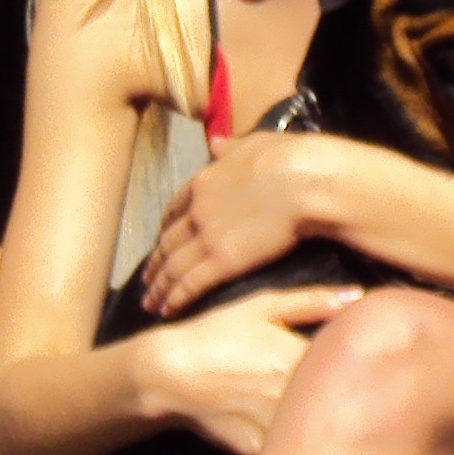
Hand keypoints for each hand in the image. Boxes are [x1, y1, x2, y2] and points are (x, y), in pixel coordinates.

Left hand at [142, 134, 314, 316]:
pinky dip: (175, 299)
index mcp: (205, 181)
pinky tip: (168, 311)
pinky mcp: (222, 261)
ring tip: (150, 303)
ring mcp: (207, 237)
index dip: (166, 226)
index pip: (175, 207)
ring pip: (173, 266)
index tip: (161, 239)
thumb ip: (231, 148)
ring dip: (159, 287)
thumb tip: (215, 143)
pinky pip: (190, 284)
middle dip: (156, 262)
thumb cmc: (290, 158)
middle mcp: (197, 210)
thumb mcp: (255, 143)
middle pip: (168, 241)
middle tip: (148, 279)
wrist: (306, 181)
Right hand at [148, 285, 363, 454]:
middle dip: (340, 385)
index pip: (351, 361)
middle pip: (338, 396)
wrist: (170, 374)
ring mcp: (275, 428)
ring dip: (319, 412)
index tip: (355, 350)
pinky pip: (289, 445)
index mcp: (300, 357)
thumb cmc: (220, 332)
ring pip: (316, 424)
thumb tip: (359, 295)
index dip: (357, 357)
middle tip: (328, 373)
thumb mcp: (264, 306)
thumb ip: (314, 301)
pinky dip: (294, 434)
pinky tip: (283, 416)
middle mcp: (292, 396)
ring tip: (303, 394)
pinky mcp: (258, 450)